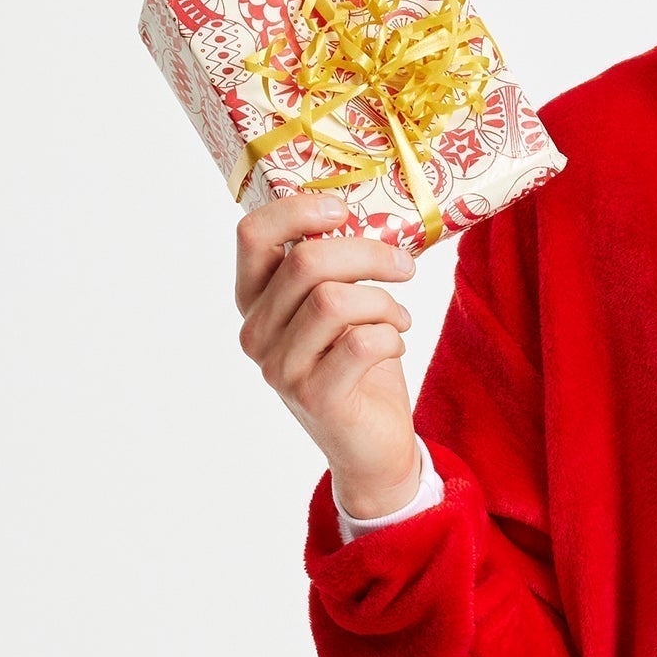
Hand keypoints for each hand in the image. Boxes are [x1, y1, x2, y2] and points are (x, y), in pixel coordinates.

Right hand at [234, 198, 425, 513]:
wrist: (371, 445)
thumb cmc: (357, 365)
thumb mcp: (338, 306)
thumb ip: (332, 266)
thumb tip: (364, 212)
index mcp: (254, 301)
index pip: (253, 235)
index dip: (298, 211)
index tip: (342, 210)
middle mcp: (256, 333)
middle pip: (306, 262)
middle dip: (368, 254)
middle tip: (404, 265)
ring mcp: (281, 369)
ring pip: (335, 301)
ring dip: (384, 302)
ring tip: (399, 317)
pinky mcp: (315, 397)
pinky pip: (362, 342)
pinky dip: (392, 335)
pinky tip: (396, 345)